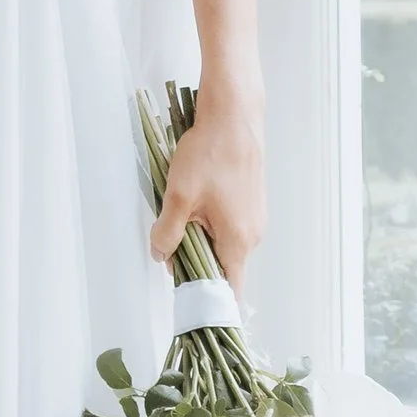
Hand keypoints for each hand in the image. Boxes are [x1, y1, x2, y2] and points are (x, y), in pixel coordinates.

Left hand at [150, 96, 265, 295]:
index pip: (229, 288)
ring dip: (201, 240)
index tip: (188, 300)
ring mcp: (255, 218)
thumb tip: (161, 256)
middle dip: (196, 263)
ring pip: (224, 244)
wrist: (234, 116)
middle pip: (223, 267)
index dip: (207, 298)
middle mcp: (253, 234)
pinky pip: (230, 227)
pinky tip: (196, 202)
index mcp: (238, 240)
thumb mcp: (179, 196)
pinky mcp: (251, 203)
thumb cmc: (210, 153)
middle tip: (170, 248)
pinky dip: (210, 224)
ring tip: (182, 217)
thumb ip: (168, 233)